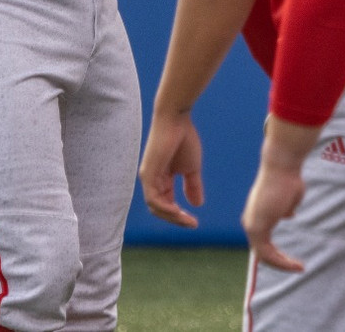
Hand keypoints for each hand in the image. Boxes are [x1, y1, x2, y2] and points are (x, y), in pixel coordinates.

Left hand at [139, 110, 205, 227]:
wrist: (176, 119)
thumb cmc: (183, 138)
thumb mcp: (192, 168)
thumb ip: (193, 186)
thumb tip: (197, 205)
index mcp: (162, 179)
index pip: (167, 204)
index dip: (180, 216)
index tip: (195, 223)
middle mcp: (152, 181)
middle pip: (160, 209)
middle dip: (176, 220)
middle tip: (192, 225)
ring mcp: (148, 178)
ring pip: (156, 207)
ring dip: (172, 216)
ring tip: (187, 220)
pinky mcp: (147, 174)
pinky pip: (153, 198)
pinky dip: (165, 207)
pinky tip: (177, 211)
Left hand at [242, 161, 307, 271]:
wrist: (282, 166)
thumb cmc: (288, 178)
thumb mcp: (289, 198)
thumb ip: (286, 208)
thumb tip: (288, 215)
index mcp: (257, 216)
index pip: (265, 243)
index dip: (279, 255)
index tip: (294, 260)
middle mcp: (251, 222)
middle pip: (263, 253)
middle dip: (281, 262)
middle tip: (298, 267)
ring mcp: (252, 225)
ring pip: (264, 256)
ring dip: (282, 264)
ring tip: (299, 268)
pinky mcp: (257, 227)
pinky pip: (266, 254)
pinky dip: (281, 262)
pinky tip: (295, 264)